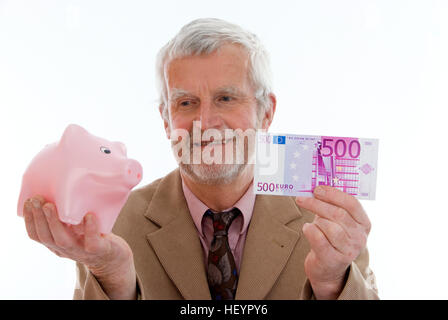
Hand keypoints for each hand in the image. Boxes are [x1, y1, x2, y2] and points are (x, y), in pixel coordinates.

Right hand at [22, 195, 136, 298]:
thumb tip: (59, 187)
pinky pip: (92, 241)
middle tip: (36, 199)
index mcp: (56, 244)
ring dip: (54, 222)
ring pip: (63, 240)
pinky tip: (88, 215)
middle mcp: (65, 249)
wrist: (114, 257)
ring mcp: (81, 251)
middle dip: (39, 217)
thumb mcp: (75, 227)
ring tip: (50, 206)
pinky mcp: (98, 250)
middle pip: (46, 237)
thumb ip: (67, 216)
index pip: (37, 235)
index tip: (28, 202)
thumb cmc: (92, 235)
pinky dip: (90, 228)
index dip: (29, 219)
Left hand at [295, 185, 370, 299]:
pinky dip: (310, 231)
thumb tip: (316, 187)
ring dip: (316, 220)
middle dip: (317, 204)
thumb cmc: (330, 238)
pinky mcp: (333, 260)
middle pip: (338, 214)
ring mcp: (348, 251)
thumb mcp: (337, 221)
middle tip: (302, 198)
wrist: (328, 269)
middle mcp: (359, 237)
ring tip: (311, 221)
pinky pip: (319, 239)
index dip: (334, 194)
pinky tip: (307, 228)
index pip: (352, 204)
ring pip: (330, 227)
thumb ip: (332, 205)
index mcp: (363, 224)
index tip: (317, 189)